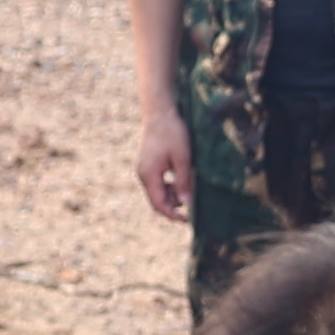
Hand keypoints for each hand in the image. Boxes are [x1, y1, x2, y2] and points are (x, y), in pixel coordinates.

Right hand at [135, 100, 195, 221]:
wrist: (159, 113)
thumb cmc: (173, 133)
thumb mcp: (183, 158)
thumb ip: (183, 181)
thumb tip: (186, 202)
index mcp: (149, 174)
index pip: (159, 204)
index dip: (172, 215)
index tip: (186, 221)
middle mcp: (142, 174)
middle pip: (156, 200)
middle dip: (173, 206)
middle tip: (192, 204)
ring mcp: (143, 169)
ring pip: (157, 192)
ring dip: (172, 195)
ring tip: (189, 188)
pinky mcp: (147, 165)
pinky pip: (156, 183)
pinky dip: (168, 186)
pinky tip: (181, 180)